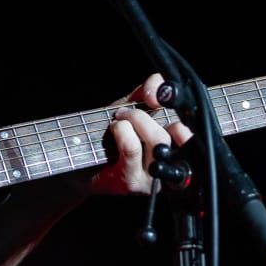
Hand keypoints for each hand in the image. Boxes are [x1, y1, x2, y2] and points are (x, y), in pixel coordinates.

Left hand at [94, 74, 192, 194]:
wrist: (76, 163)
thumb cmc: (105, 138)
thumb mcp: (128, 111)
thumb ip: (146, 93)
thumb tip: (158, 82)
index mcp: (173, 150)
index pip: (190, 133)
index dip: (182, 114)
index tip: (159, 102)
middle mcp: (168, 167)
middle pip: (172, 133)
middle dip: (144, 115)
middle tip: (124, 113)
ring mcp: (152, 178)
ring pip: (157, 139)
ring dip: (134, 120)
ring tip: (117, 121)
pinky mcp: (132, 183)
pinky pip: (133, 148)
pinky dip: (122, 131)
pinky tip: (113, 130)